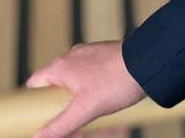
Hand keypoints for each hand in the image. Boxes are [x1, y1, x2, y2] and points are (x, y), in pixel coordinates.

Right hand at [25, 40, 147, 137]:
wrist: (149, 62)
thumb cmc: (117, 81)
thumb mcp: (85, 109)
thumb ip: (60, 125)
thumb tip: (38, 137)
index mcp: (61, 67)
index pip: (35, 83)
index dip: (34, 101)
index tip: (39, 116)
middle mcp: (73, 58)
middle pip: (59, 88)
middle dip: (66, 110)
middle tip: (75, 127)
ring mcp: (91, 56)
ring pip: (79, 85)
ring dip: (83, 105)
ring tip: (96, 123)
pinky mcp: (107, 58)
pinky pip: (95, 79)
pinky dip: (98, 94)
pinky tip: (109, 108)